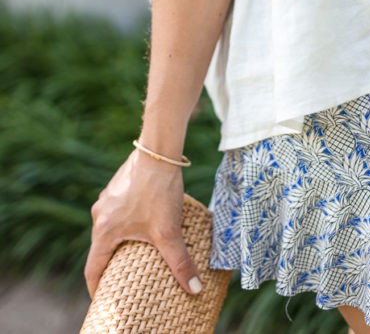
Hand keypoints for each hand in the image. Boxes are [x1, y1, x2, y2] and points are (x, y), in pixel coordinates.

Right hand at [84, 150, 201, 298]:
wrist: (159, 151)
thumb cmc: (159, 190)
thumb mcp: (169, 230)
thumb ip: (180, 262)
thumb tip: (194, 289)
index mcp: (105, 230)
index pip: (93, 269)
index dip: (97, 289)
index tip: (103, 300)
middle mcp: (100, 214)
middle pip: (100, 248)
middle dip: (110, 265)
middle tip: (123, 279)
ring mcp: (107, 198)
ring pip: (109, 227)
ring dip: (119, 241)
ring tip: (135, 251)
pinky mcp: (117, 186)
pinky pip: (117, 211)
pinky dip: (126, 222)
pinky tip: (142, 221)